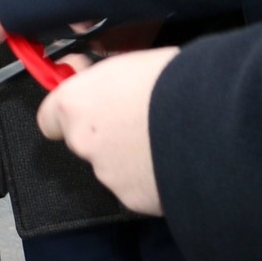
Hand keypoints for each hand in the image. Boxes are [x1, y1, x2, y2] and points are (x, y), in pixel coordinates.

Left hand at [36, 45, 181, 216]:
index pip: (49, 117)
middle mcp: (83, 142)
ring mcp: (108, 175)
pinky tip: (175, 161)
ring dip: (131, 157)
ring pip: (113, 167)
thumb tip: (94, 78)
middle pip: (84, 142)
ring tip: (166, 140)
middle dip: (106, 135)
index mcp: (75, 103)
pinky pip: (139, 188)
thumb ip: (103, 78)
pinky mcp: (135, 200)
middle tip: (138, 121)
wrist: (212, 120)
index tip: (86, 106)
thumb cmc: (174, 78)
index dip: (68, 113)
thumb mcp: (130, 60)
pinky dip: (151, 179)